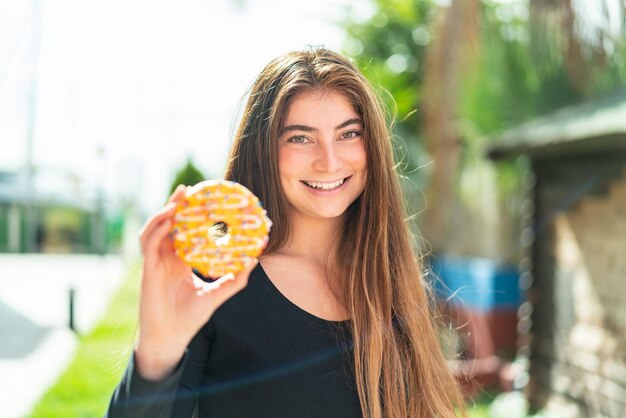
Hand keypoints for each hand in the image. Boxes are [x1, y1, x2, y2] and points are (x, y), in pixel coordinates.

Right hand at [135, 184, 256, 379]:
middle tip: (190, 189)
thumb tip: (254, 260)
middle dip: (175, 205)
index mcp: (178, 261)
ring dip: (163, 212)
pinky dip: (157, 230)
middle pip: (167, 225)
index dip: (189, 215)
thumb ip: (234, 279)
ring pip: (154, 230)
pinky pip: (149, 245)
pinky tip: (169, 220)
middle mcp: (165, 258)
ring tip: (178, 199)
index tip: (203, 200)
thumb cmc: (190, 318)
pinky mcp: (148, 271)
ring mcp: (154, 263)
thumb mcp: (216, 294)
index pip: (182, 231)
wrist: (171, 338)